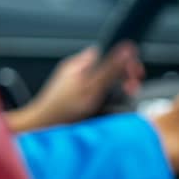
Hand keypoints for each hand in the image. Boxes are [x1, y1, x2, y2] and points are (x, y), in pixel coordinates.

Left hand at [6, 42, 142, 131]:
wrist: (44, 128)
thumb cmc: (62, 109)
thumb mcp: (92, 87)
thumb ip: (111, 69)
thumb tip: (126, 50)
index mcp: (83, 63)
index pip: (110, 52)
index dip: (126, 61)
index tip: (135, 73)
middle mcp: (80, 72)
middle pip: (111, 70)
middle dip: (124, 80)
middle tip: (130, 90)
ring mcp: (78, 86)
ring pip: (106, 85)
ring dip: (115, 94)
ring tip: (117, 103)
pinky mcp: (78, 99)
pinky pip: (99, 97)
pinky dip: (106, 103)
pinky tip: (105, 111)